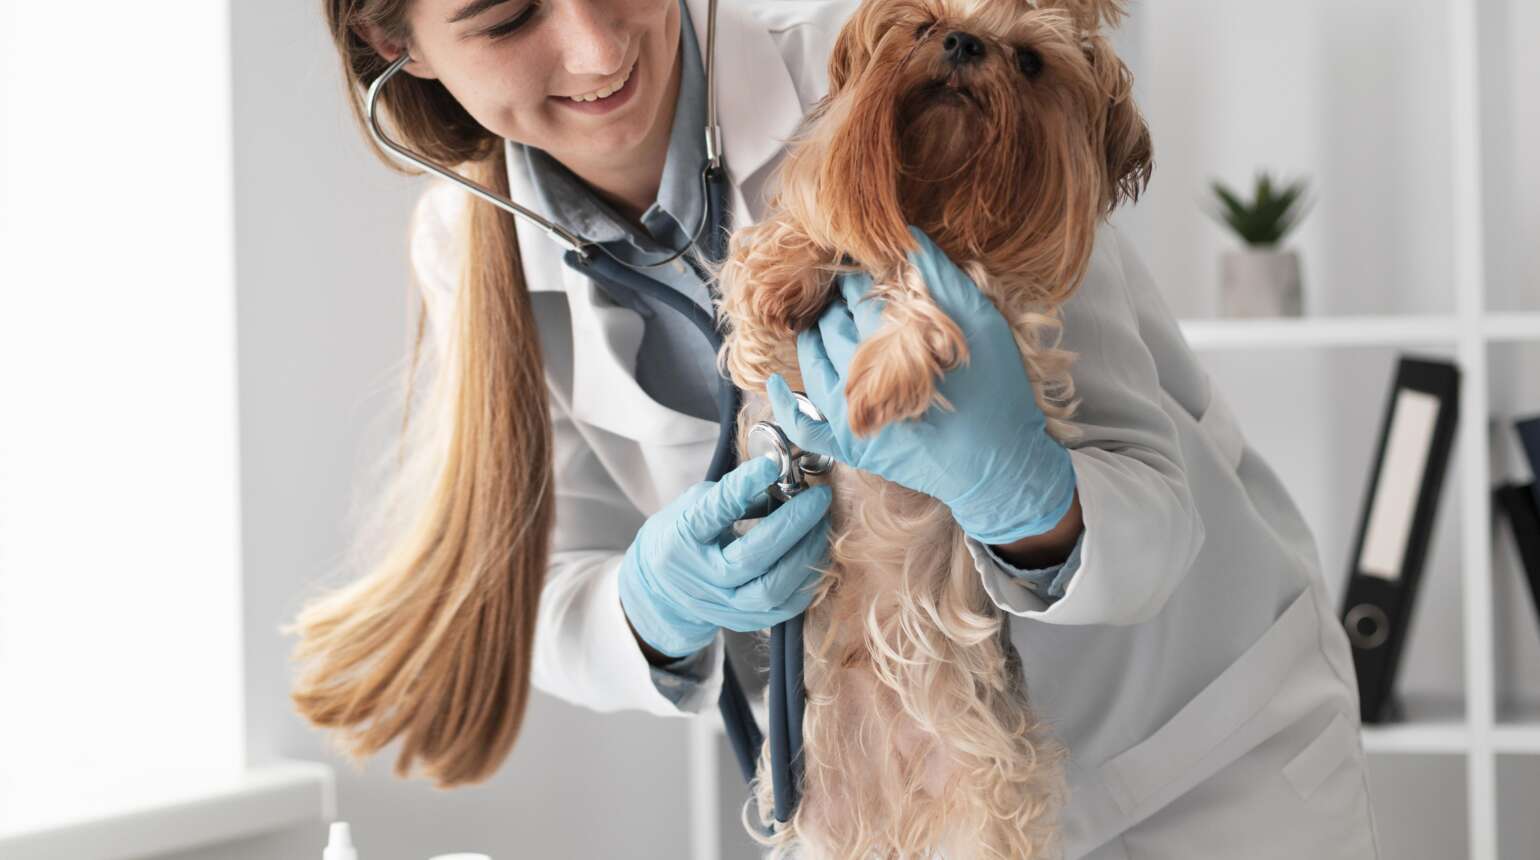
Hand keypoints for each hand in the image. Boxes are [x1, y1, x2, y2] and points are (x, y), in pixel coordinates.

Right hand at [617, 454, 832, 657]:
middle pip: (751, 557)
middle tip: (817, 498)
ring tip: (821, 525)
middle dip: (792, 525)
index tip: (770, 465)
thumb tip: (781, 477)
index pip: (714, 512)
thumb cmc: (684, 536)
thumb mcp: (696, 505)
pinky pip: (786, 607)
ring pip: (772, 588)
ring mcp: (724, 606)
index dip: (742, 486)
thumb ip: (735, 494)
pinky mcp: (746, 622)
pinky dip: (808, 578)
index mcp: (682, 539)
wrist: (662, 590)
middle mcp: (701, 577)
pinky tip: (816, 552)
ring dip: (806, 553)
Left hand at [766, 226, 1075, 544]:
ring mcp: (851, 416)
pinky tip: (777, 383)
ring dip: (817, 336)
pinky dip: (786, 403)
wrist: (1001, 467)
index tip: (869, 267)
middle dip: (840, 304)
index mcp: (893, 343)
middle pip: (834, 324)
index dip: (864, 276)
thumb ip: (944, 279)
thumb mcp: (984, 325)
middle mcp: (863, 378)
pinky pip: (804, 425)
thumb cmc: (998, 393)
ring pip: (815, 362)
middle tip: (853, 293)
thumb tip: (907, 237)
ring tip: (829, 320)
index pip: (859, 294)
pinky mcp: (851, 447)